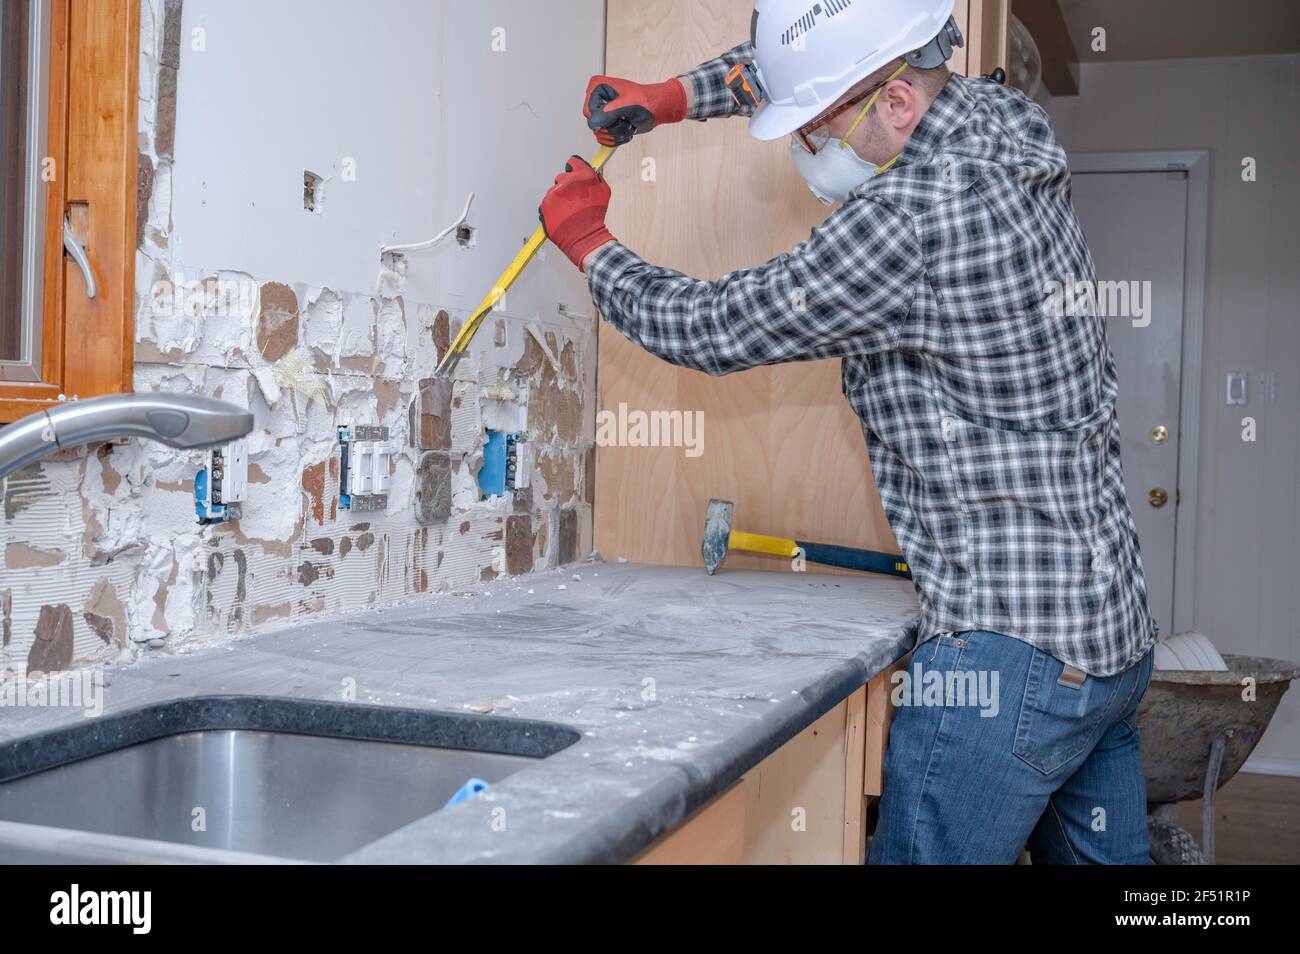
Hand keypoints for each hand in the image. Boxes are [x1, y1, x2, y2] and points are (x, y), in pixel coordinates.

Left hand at [539, 156, 615, 270]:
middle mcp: (566, 182)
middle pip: (562, 177)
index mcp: (582, 176)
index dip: (575, 169)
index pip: (573, 162)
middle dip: (567, 186)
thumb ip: (597, 178)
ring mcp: (553, 194)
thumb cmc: (595, 217)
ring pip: (554, 191)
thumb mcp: (604, 192)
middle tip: (574, 200)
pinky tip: (561, 216)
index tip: (575, 174)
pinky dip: (552, 209)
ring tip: (568, 211)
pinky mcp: (545, 205)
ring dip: (560, 198)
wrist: (585, 237)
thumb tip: (592, 172)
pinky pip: (547, 203)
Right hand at [584, 75, 686, 145]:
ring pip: (599, 133)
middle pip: (593, 124)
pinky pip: (603, 138)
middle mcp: (596, 98)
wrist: (655, 109)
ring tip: (628, 124)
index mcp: (597, 87)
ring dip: (616, 134)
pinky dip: (616, 139)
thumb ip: (609, 113)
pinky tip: (626, 130)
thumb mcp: (627, 105)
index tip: (620, 115)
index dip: (604, 119)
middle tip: (626, 120)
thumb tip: (594, 123)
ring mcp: (601, 111)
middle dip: (612, 127)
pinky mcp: (606, 122)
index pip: (589, 112)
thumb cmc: (646, 101)